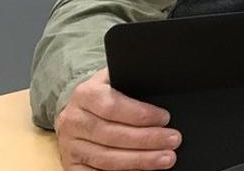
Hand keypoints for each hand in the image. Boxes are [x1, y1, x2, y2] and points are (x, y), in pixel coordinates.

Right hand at [55, 68, 179, 170]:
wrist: (79, 112)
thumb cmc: (106, 95)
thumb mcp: (116, 81)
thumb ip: (133, 85)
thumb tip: (162, 92)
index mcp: (85, 94)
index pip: (112, 106)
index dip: (140, 114)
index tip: (165, 118)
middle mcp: (74, 120)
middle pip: (112, 134)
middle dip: (146, 139)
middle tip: (173, 140)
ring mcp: (70, 145)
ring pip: (106, 157)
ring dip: (139, 160)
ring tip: (165, 158)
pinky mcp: (72, 164)